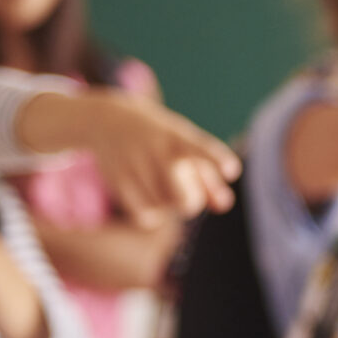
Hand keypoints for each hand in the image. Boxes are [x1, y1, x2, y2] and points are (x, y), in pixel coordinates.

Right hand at [22, 90, 238, 224]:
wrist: (106, 120)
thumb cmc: (158, 137)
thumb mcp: (184, 146)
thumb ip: (209, 177)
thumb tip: (224, 205)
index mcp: (177, 136)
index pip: (199, 148)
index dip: (216, 160)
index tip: (231, 170)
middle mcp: (155, 149)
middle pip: (185, 200)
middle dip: (191, 200)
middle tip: (185, 187)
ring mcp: (134, 165)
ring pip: (164, 209)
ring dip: (167, 203)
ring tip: (159, 182)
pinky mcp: (117, 180)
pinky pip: (145, 217)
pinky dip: (151, 213)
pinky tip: (147, 194)